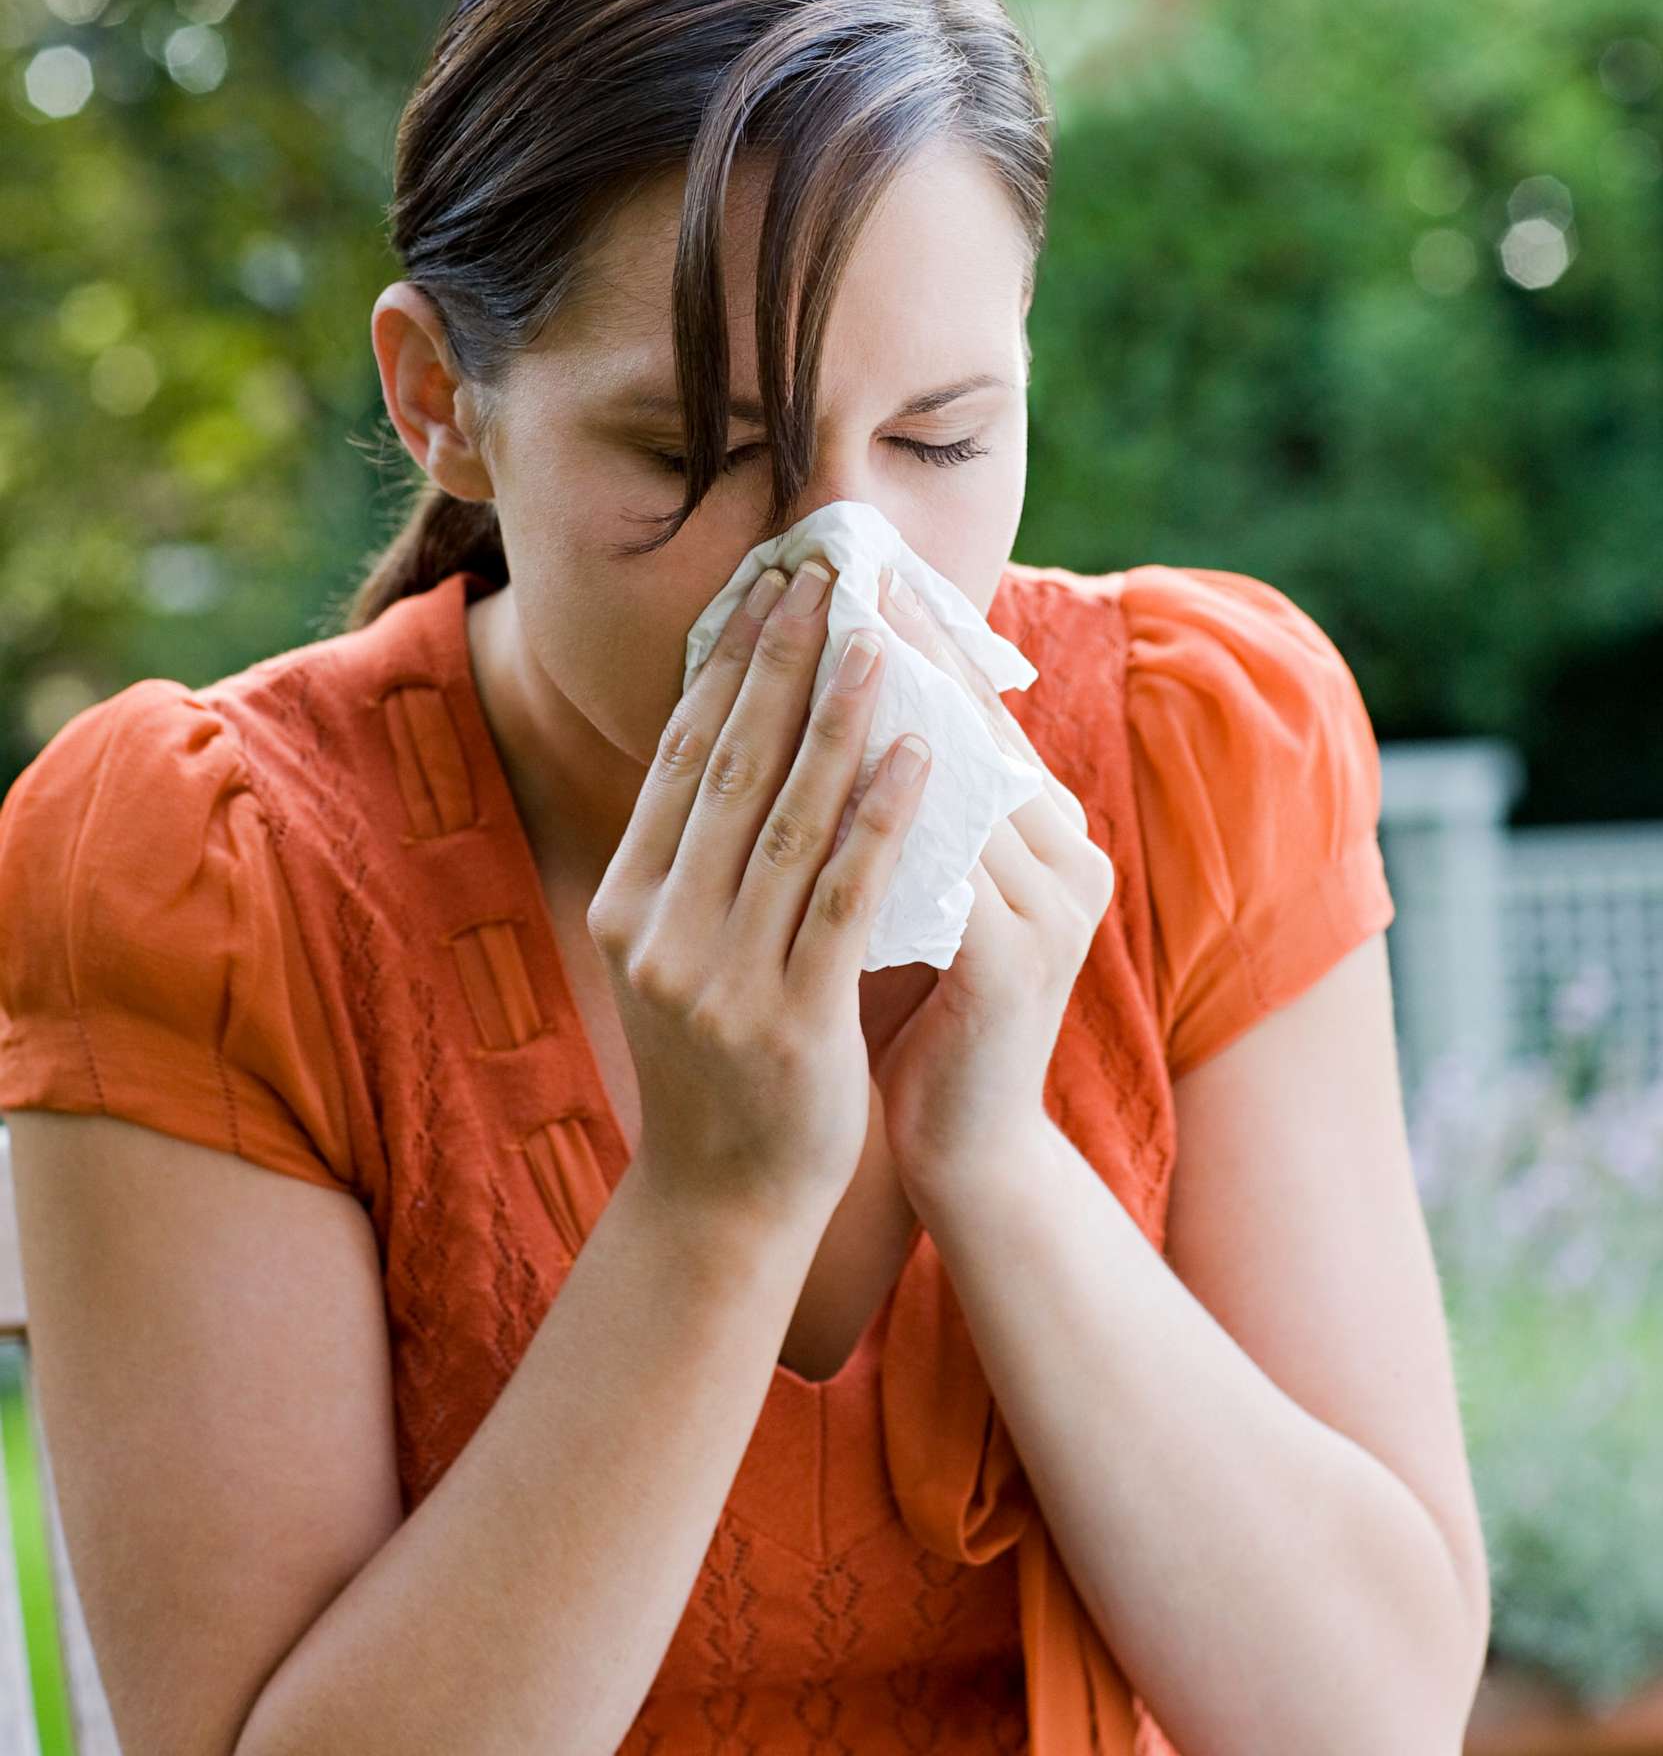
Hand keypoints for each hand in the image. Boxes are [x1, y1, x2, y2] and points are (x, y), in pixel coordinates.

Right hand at [585, 555, 933, 1235]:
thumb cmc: (717, 1060)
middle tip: (820, 582)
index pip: (684, 757)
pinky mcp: (790, 1018)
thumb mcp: (676, 948)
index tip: (768, 591)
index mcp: (628, 901)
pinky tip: (916, 756)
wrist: (725, 1199)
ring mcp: (719, 976)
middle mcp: (660, 929)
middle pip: (731, 768)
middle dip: (778, 665)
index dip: (726, 666)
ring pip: (789, 819)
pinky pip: (845, 896)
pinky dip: (881, 819)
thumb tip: (737, 724)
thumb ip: (696, 855)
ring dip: (836, 720)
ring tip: (875, 643)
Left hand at [862, 564, 1116, 1209]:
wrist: (965, 1148)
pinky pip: (943, 863)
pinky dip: (883, 814)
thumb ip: (906, 811)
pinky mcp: (1017, 961)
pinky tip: (823, 772)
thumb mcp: (919, 889)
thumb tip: (839, 704)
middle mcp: (1069, 856)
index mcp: (1051, 833)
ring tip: (818, 650)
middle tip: (834, 578)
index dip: (917, 639)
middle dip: (902, 648)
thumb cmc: (924, 1010)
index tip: (851, 573)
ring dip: (884, 712)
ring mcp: (1054, 907)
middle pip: (978, 726)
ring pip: (960, 782)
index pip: (980, 711)